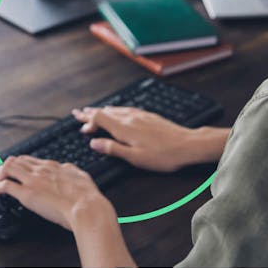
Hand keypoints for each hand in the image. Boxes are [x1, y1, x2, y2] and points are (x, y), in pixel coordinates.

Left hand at [0, 155, 114, 230]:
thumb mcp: (81, 176)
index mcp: (53, 166)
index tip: (15, 168)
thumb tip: (67, 167)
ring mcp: (32, 180)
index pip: (30, 160)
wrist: (87, 208)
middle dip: (4, 167)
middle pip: (15, 161)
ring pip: (7, 168)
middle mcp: (40, 170)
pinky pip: (5, 186)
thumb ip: (71, 170)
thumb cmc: (88, 197)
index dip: (19, 163)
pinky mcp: (26, 194)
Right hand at [73, 106, 226, 171]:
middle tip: (79, 113)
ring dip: (102, 110)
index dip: (87, 119)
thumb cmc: (163, 155)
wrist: (188, 145)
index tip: (78, 121)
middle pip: (105, 111)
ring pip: (116, 109)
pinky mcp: (148, 116)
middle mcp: (130, 118)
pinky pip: (126, 109)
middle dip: (91, 112)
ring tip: (94, 111)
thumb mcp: (135, 157)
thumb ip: (113, 149)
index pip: (99, 118)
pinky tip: (118, 112)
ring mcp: (140, 115)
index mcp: (124, 128)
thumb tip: (94, 143)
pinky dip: (116, 110)